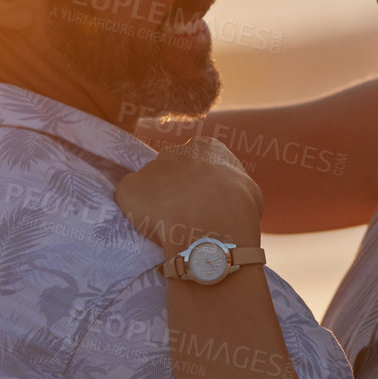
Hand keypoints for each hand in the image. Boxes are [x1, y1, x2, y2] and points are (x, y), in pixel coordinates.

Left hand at [115, 139, 263, 254]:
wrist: (212, 225)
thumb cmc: (238, 210)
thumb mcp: (248, 189)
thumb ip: (232, 185)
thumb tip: (229, 195)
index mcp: (206, 147)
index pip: (198, 163)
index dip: (199, 188)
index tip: (202, 206)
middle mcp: (174, 151)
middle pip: (171, 173)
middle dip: (175, 193)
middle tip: (185, 219)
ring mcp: (150, 169)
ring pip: (150, 189)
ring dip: (156, 206)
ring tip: (170, 230)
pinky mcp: (128, 188)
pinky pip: (130, 202)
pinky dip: (137, 216)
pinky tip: (153, 231)